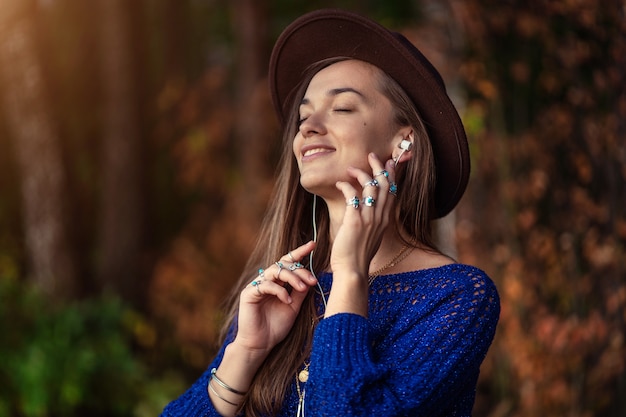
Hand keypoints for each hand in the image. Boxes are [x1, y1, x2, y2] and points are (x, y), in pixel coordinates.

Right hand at [232, 240, 316, 358]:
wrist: (260, 345)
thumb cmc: (276, 328)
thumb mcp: (294, 308)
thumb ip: (300, 292)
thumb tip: (312, 277)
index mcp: (277, 282)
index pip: (288, 262)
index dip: (299, 252)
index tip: (313, 244)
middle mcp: (266, 280)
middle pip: (283, 264)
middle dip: (300, 270)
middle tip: (312, 281)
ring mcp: (256, 285)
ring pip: (275, 271)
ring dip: (292, 278)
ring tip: (303, 288)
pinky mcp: (249, 293)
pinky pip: (266, 285)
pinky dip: (279, 291)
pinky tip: (287, 300)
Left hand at [331, 153, 396, 284]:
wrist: (353, 270)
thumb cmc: (358, 255)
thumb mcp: (371, 237)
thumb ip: (372, 222)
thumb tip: (368, 212)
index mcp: (386, 220)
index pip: (393, 191)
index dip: (391, 175)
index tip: (388, 163)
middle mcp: (381, 217)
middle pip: (385, 184)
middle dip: (379, 166)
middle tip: (371, 156)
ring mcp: (369, 218)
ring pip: (371, 185)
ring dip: (361, 173)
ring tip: (350, 169)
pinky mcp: (355, 219)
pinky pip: (353, 194)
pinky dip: (346, 185)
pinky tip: (339, 184)